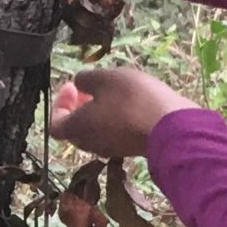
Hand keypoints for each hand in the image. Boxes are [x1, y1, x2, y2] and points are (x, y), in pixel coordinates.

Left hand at [51, 63, 189, 161]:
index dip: (59, 104)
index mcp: (77, 128)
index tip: (72, 86)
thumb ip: (86, 79)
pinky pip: (113, 134)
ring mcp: (112, 149)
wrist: (172, 127)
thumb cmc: (133, 99)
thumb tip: (79, 83)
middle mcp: (90, 143)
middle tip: (88, 88)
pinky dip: (113, 119)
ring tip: (110, 93)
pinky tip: (128, 103)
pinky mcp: (131, 148)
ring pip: (95, 131)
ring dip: (96, 113)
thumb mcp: (106, 77)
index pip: (54, 124)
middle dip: (78, 107)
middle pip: (75, 129)